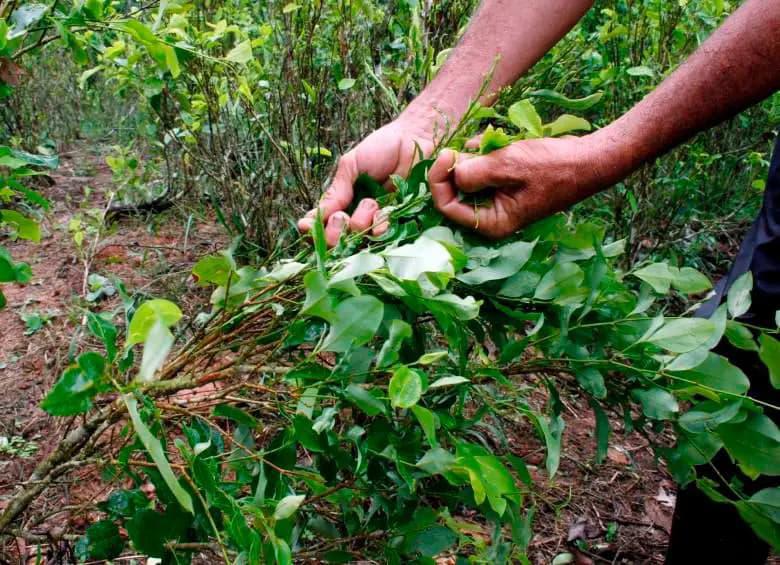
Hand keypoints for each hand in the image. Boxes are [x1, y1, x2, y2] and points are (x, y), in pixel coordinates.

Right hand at [298, 117, 435, 245]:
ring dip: (360, 223)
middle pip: (338, 237)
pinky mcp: (399, 220)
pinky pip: (385, 234)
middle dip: (334, 232)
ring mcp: (377, 218)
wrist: (413, 140)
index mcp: (343, 199)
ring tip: (369, 204)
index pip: (323, 220)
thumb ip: (337, 190)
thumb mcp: (352, 165)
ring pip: (360, 237)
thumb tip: (319, 214)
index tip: (306, 226)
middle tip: (339, 218)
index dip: (313, 228)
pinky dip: (380, 227)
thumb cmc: (381, 148)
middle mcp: (357, 213)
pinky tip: (382, 217)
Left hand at [428, 133, 622, 238]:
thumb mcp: (509, 165)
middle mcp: (490, 216)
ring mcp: (497, 200)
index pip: (446, 206)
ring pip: (466, 176)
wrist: (588, 160)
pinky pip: (481, 168)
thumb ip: (474, 172)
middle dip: (459, 165)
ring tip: (496, 143)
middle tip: (473, 144)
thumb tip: (451, 172)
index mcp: (491, 222)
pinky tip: (500, 142)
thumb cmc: (552, 166)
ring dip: (474, 156)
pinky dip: (485, 153)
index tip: (447, 153)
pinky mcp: (503, 185)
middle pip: (454, 191)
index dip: (439, 179)